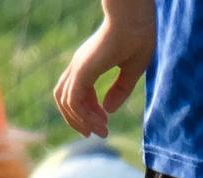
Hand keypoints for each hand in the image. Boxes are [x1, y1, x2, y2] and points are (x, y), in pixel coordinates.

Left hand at [52, 4, 153, 136]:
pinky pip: (74, 100)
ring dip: (80, 121)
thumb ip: (120, 90)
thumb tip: (108, 110)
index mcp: (88, 63)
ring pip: (65, 101)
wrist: (135, 19)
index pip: (76, 92)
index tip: (105, 122)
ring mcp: (78, 67)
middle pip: (64, 98)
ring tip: (100, 131)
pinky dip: (83, 115)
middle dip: (78, 120)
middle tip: (98, 133)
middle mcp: (79, 65)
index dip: (88, 111)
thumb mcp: (132, 70)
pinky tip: (100, 122)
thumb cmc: (138, 38)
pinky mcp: (83, 70)